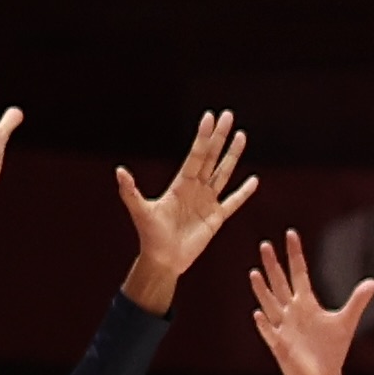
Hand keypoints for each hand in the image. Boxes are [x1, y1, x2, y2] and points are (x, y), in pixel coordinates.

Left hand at [118, 111, 258, 313]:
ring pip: (223, 173)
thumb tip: (120, 171)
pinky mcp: (216, 218)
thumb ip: (130, 191)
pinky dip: (243, 192)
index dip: (203, 137)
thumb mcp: (140, 211)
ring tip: (241, 136)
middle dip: (220, 136)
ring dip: (232, 156)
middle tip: (228, 115)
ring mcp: (207, 201)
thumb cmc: (149, 235)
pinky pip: (233, 202)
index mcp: (181, 184)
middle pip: (211, 157)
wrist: (163, 259)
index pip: (195, 155)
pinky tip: (253, 180)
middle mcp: (196, 188)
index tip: (209, 117)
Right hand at [250, 231, 373, 374]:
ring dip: (262, 290)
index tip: (290, 233)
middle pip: (279, 283)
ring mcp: (283, 328)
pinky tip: (258, 314)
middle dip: (273, 265)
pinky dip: (264, 324)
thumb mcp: (346, 322)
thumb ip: (357, 301)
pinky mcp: (280, 346)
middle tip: (265, 244)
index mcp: (306, 303)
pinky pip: (270, 333)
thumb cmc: (331, 350)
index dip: (295, 254)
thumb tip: (373, 282)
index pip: (299, 273)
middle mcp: (291, 312)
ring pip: (269, 304)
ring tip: (255, 272)